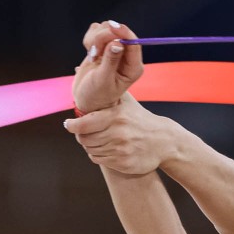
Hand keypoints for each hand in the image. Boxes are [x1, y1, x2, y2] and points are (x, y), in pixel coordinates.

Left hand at [63, 96, 177, 175]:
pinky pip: (99, 160)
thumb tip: (79, 69)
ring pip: (91, 150)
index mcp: (116, 116)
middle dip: (81, 136)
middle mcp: (118, 133)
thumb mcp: (127, 102)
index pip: (84, 124)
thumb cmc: (140, 119)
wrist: (164, 141)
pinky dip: (98, 155)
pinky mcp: (123, 163)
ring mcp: (121, 150)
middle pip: (85, 139)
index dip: (72, 125)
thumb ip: (106, 90)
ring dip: (90, 145)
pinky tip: (106, 148)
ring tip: (98, 139)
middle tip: (84, 132)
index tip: (68, 124)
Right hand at [73, 19, 143, 113]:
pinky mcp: (103, 45)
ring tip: (92, 57)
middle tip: (94, 53)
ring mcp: (115, 49)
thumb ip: (110, 61)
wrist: (85, 97)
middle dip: (103, 38)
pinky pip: (97, 30)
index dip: (123, 33)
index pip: (133, 43)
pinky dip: (89, 38)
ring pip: (106, 29)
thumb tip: (117, 43)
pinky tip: (89, 52)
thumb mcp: (103, 80)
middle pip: (117, 33)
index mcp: (133, 67)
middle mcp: (127, 56)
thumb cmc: (96, 94)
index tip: (112, 27)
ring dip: (95, 39)